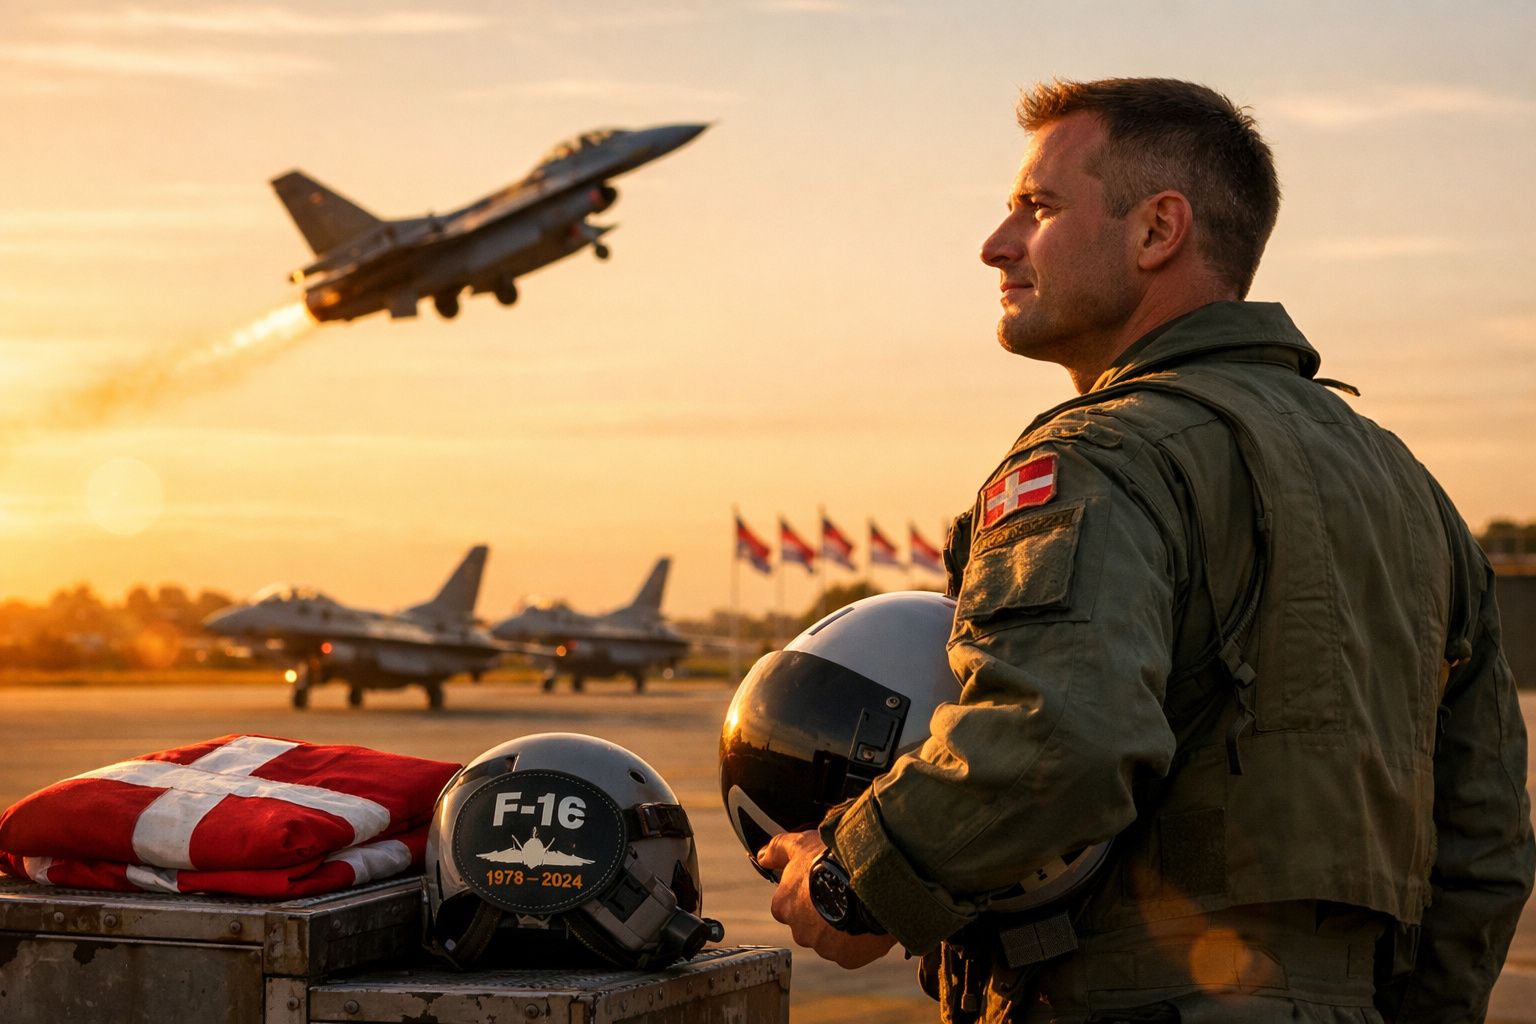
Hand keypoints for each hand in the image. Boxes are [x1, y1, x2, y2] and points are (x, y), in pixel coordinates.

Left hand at [757, 830, 898, 968]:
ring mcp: (823, 948)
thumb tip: (761, 856)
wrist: (866, 880)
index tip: (821, 884)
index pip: (788, 906)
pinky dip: (859, 941)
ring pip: (831, 940)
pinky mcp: (847, 959)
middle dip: (822, 915)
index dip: (805, 895)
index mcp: (783, 907)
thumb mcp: (801, 844)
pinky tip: (867, 921)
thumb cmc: (830, 860)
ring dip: (841, 928)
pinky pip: (852, 951)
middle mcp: (799, 932)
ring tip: (858, 906)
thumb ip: (778, 850)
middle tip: (841, 894)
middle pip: (809, 927)